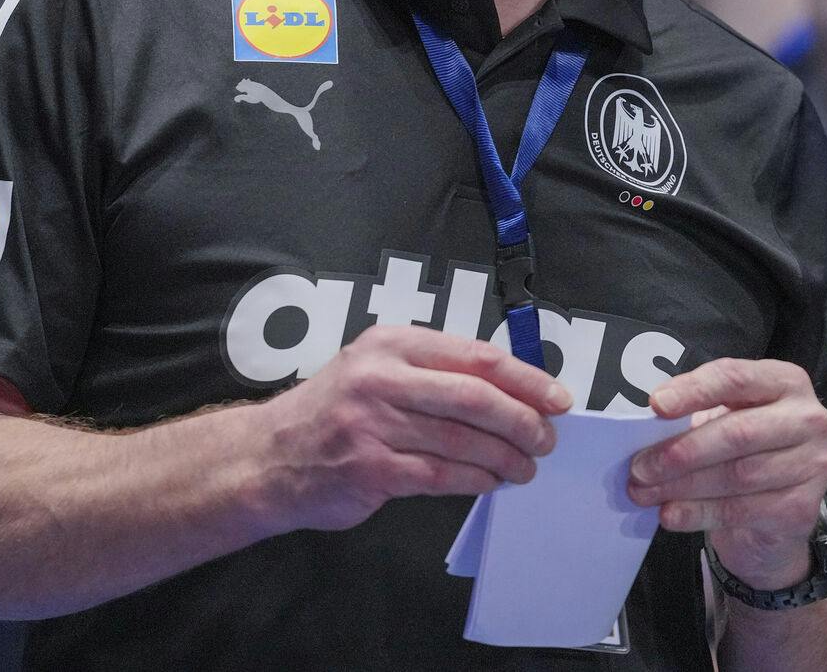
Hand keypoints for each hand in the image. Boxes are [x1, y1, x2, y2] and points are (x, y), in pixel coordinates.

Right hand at [259, 325, 570, 532]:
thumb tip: (511, 391)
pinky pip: (439, 475)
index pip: (476, 356)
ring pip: (461, 439)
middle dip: (522, 421)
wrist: (268, 456)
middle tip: (546, 439)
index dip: (526, 379)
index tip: (558, 398)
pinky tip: (491, 482)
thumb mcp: (377, 368)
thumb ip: (433, 371)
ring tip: (525, 467)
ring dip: (504, 457)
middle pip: (475, 397)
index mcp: (392, 343)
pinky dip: (474, 480)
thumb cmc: (335, 410)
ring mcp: (374, 423)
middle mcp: (382, 377)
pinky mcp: (371, 468)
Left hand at [625, 358, 826, 589]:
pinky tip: (670, 514)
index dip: (693, 391)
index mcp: (785, 382)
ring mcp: (812, 464)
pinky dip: (698, 513)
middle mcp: (808, 418)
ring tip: (644, 492)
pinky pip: (741, 511)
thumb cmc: (745, 452)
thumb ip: (695, 415)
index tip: (655, 406)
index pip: (736, 378)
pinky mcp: (802, 508)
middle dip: (681, 451)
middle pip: (738, 431)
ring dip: (682, 486)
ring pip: (737, 475)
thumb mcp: (724, 420)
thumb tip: (646, 427)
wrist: (777, 515)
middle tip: (640, 466)